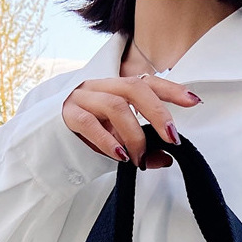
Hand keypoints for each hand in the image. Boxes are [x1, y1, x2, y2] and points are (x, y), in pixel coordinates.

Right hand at [62, 75, 201, 169]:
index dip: (171, 89)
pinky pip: (89, 123)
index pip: (146, 82)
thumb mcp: (118, 144)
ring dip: (134, 134)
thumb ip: (142, 149)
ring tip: (139, 158)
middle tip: (171, 138)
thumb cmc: (85, 141)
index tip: (194, 101)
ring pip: (115, 106)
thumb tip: (167, 158)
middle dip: (158, 113)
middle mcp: (99, 87)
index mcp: (114, 89)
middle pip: (135, 88)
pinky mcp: (66, 115)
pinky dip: (108, 140)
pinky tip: (119, 156)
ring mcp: (81, 98)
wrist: (46, 145)